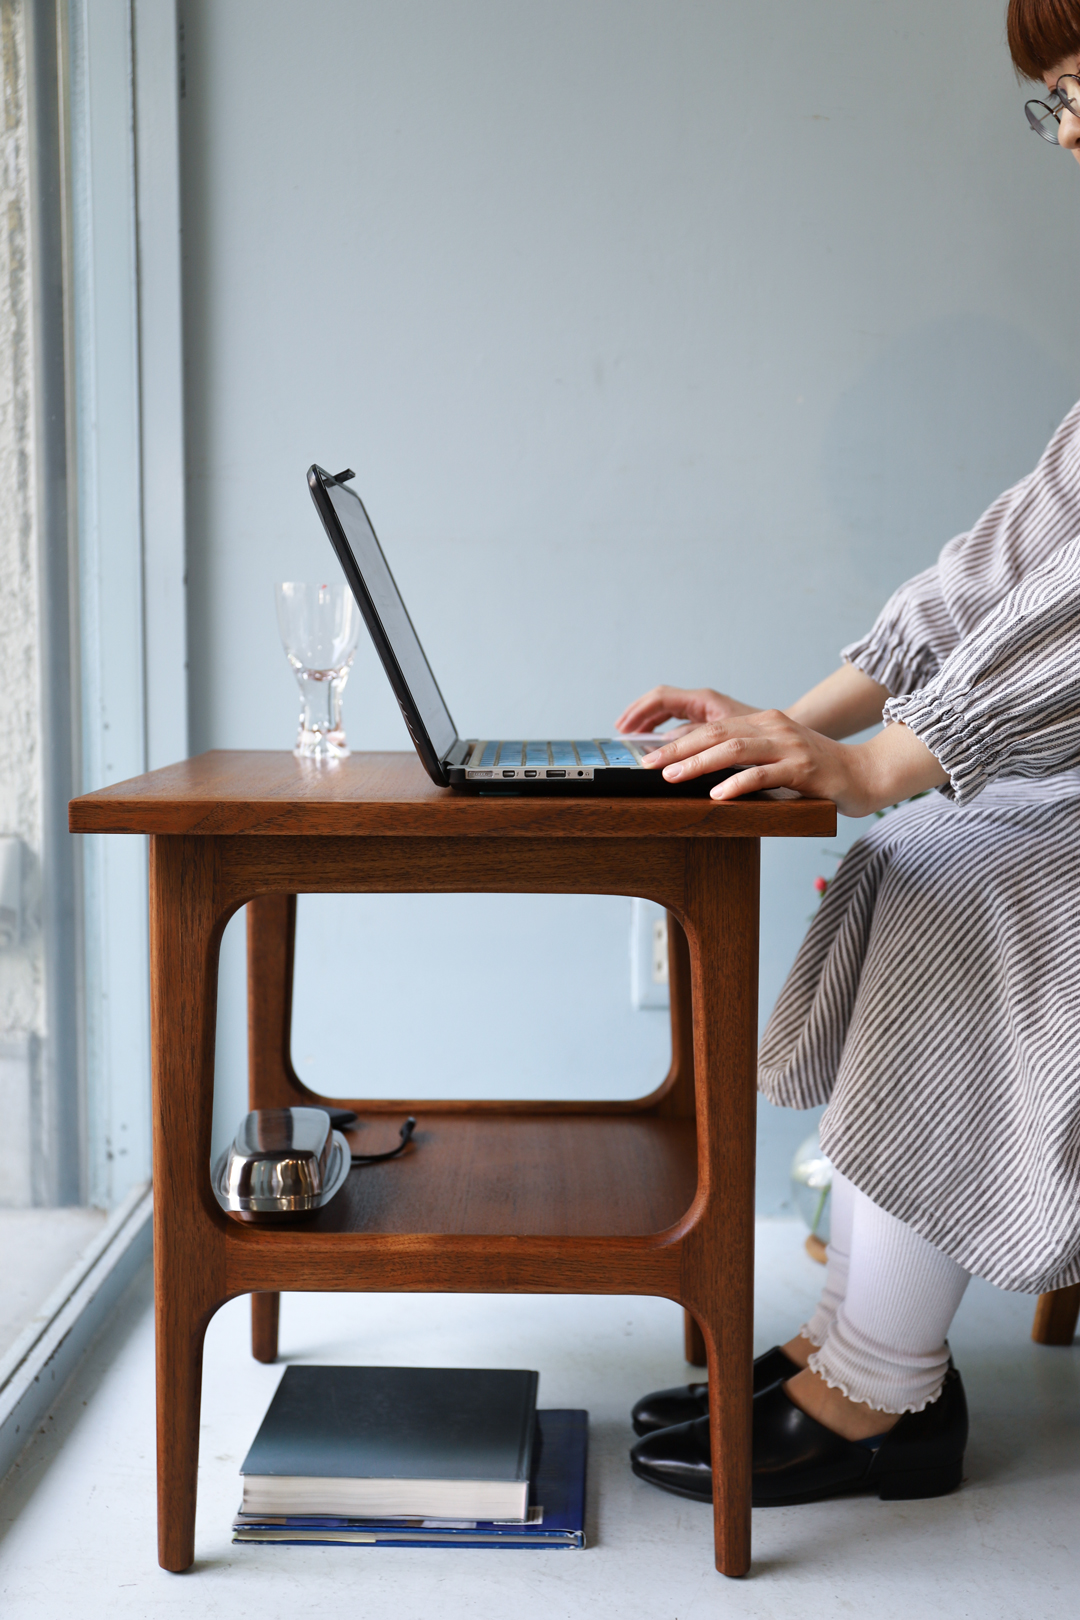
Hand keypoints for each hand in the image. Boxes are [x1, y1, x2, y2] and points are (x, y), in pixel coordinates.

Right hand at [615, 685, 758, 736]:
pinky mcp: (710, 717)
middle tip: (621, 731)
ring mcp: (706, 707)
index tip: (626, 729)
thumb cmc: (763, 739)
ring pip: (667, 707)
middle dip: (638, 714)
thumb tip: (668, 746)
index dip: (640, 714)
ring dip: (648, 719)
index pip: (661, 699)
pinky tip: (655, 739)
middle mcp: (704, 700)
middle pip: (660, 700)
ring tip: (631, 734)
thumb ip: (696, 742)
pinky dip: (661, 725)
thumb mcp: (725, 742)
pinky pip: (677, 716)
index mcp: (705, 700)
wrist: (790, 734)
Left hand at [640, 709, 946, 816]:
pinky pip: (766, 775)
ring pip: (736, 751)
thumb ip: (748, 760)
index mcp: (765, 723)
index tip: (649, 755)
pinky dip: (740, 784)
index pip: (713, 729)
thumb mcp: (779, 757)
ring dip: (700, 764)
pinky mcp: (805, 770)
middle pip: (717, 736)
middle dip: (679, 749)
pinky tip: (718, 794)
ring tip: (672, 776)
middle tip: (648, 764)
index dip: (679, 740)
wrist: (867, 773)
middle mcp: (775, 728)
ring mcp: (790, 748)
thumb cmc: (819, 773)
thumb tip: (704, 775)